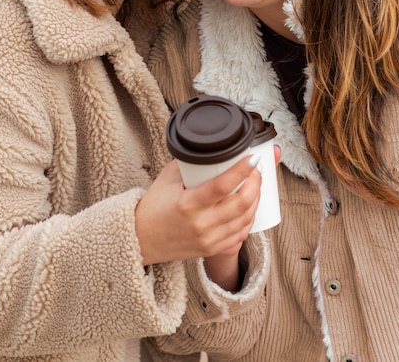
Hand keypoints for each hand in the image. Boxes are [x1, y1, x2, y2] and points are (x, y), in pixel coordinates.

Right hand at [135, 154, 262, 267]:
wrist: (142, 239)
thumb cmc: (154, 206)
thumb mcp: (167, 179)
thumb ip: (189, 164)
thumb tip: (210, 149)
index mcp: (188, 204)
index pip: (222, 186)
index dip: (242, 170)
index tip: (253, 158)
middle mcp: (201, 224)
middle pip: (241, 203)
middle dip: (256, 183)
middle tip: (257, 169)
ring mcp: (208, 239)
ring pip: (245, 219)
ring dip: (256, 199)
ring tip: (255, 184)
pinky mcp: (212, 249)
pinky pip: (240, 234)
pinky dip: (249, 218)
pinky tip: (249, 206)